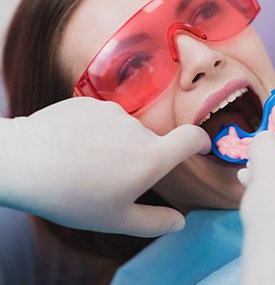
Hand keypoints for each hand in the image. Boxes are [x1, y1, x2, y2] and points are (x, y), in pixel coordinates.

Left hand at [0, 98, 210, 236]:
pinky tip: (75, 145)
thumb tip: (180, 221)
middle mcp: (137, 129)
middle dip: (140, 157)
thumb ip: (156, 222)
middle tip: (111, 176)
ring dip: (116, 144)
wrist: (25, 162)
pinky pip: (103, 118)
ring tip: (88, 161)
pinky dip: (97, 131)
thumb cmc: (73, 196)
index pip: (191, 137)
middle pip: (150, 141)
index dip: (200, 141)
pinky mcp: (91, 102)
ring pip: (125, 130)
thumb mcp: (117, 219)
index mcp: (150, 157)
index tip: (200, 146)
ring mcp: (113, 111)